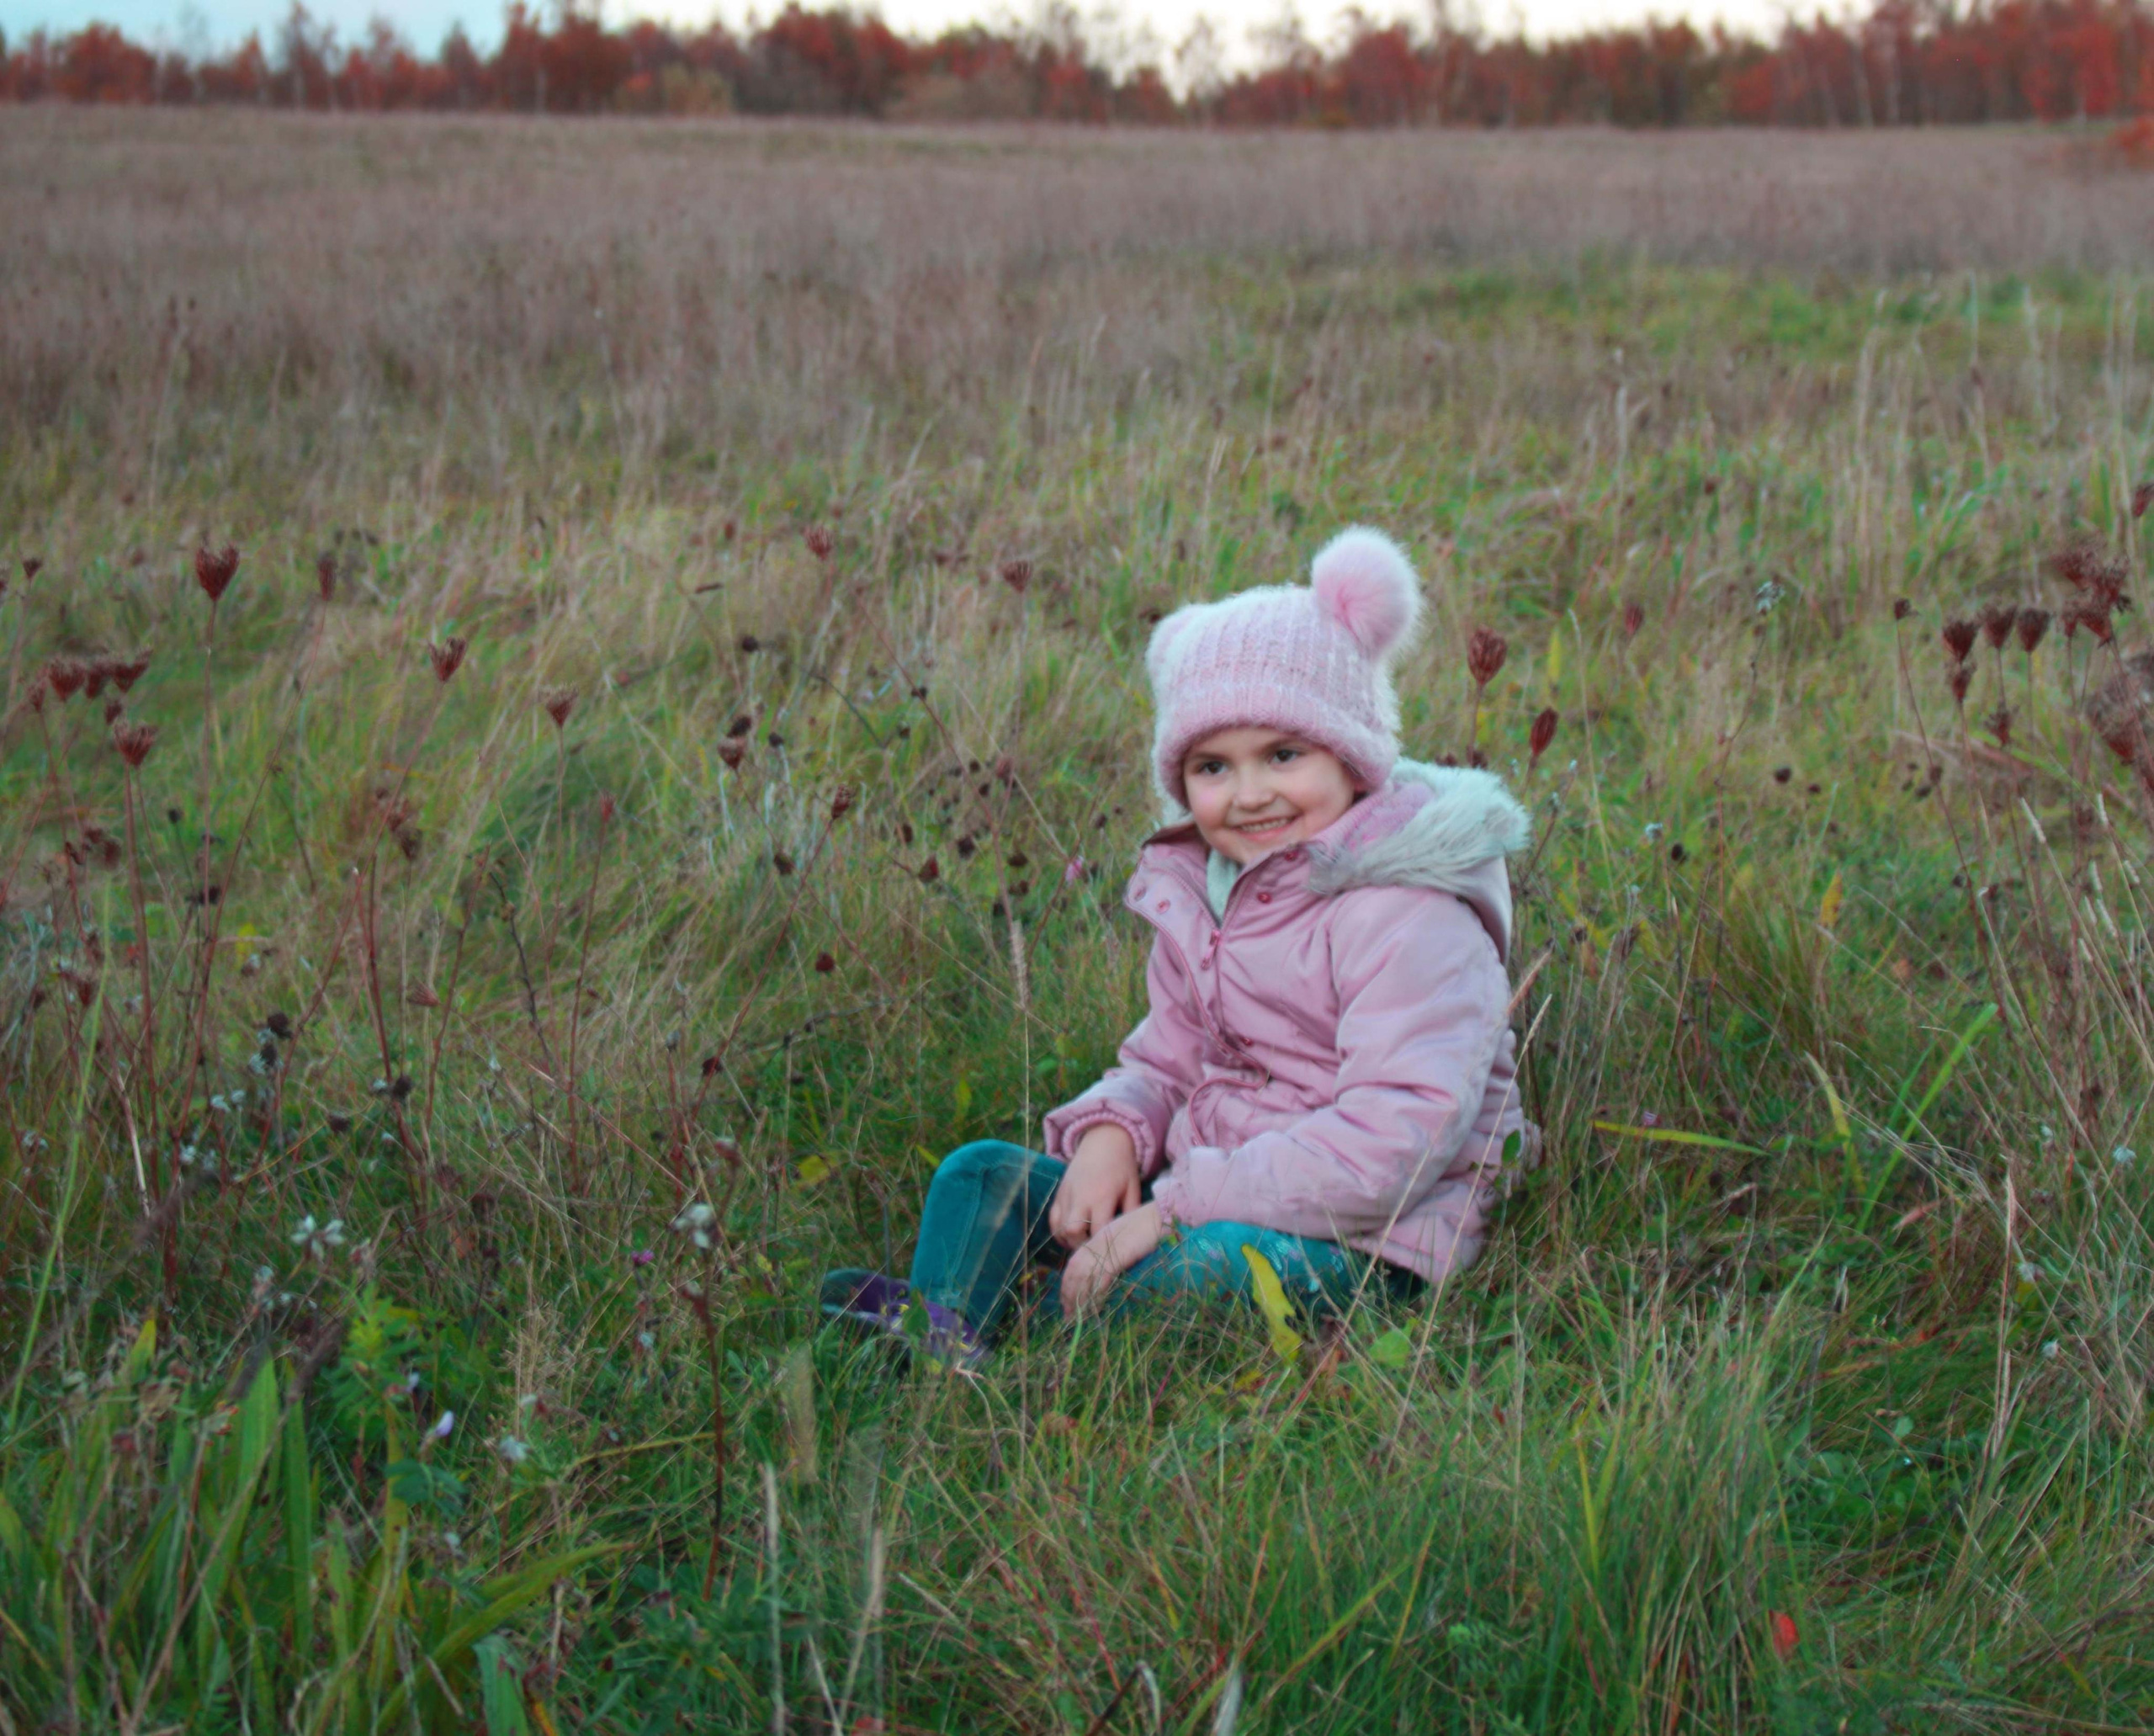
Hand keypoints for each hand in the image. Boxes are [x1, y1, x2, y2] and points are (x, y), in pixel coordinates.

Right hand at [1049, 1123, 1141, 1250]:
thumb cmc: (1122, 1167)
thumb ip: (1131, 1214)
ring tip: (1085, 1244)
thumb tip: (1132, 1238)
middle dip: (1083, 1247)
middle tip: (1096, 1251)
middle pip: (1073, 1232)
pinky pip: (1053, 1220)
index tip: (1111, 1253)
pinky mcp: (1059, 1194)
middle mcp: (1081, 1197)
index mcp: (1103, 1196)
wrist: (1103, 1140)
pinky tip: (1072, 1236)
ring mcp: (1067, 1195)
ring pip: (1060, 1229)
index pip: (1099, 1231)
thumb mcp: (1133, 1188)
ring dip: (1071, 1242)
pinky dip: (1060, 1232)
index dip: (1104, 1247)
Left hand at [1059, 1201, 1163, 1316]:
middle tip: (1067, 1316)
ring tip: (1077, 1317)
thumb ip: (1117, 1254)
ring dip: (1079, 1298)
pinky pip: (1101, 1278)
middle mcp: (1098, 1242)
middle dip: (1069, 1294)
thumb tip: (1111, 1277)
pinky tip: (1095, 1308)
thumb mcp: (1128, 1241)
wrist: (1164, 1216)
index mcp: (1099, 1238)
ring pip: (1084, 1276)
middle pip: (1075, 1270)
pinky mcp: (1117, 1255)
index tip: (1067, 1300)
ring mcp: (1106, 1247)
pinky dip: (1096, 1294)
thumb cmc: (1152, 1230)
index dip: (1069, 1282)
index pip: (1076, 1262)